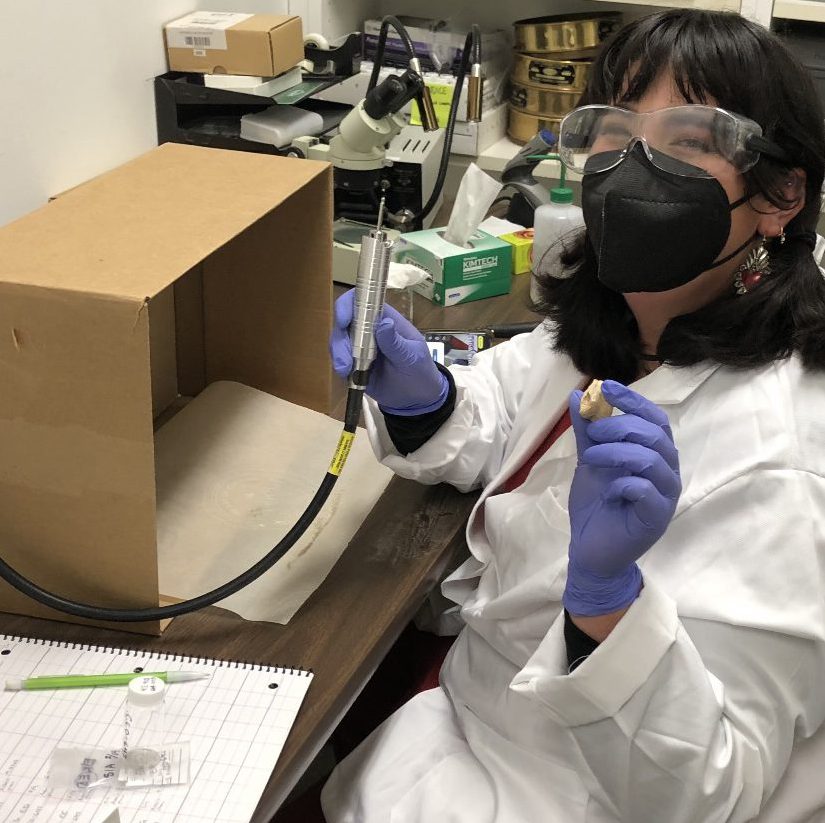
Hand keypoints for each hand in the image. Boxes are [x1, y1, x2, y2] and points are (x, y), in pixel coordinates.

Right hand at [329, 289, 448, 414]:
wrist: (416, 400)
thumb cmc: (420, 371)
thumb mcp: (412, 357)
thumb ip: (396, 343)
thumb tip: (384, 323)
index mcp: (385, 319)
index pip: (363, 301)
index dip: (348, 305)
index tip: (343, 320)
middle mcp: (369, 329)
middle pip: (344, 321)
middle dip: (340, 338)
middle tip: (345, 359)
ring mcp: (359, 346)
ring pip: (339, 341)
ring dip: (338, 354)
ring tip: (346, 370)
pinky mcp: (353, 363)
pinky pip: (340, 359)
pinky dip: (339, 366)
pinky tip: (347, 375)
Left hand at [563, 380, 680, 616]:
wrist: (591, 550)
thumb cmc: (597, 504)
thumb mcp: (589, 461)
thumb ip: (587, 431)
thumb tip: (577, 394)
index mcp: (654, 455)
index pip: (654, 418)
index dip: (633, 400)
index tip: (606, 387)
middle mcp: (666, 471)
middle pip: (655, 434)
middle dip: (620, 425)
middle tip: (593, 432)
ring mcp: (664, 495)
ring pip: (652, 459)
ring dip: (617, 451)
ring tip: (593, 458)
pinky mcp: (656, 517)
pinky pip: (647, 490)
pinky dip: (624, 483)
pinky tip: (609, 491)